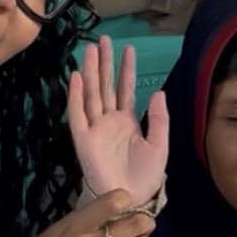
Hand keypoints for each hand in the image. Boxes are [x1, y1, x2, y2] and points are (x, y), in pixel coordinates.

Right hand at [69, 36, 168, 205]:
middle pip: (106, 86)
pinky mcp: (83, 140)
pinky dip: (76, 96)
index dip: (126, 70)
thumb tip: (158, 91)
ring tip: (90, 49)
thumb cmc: (146, 175)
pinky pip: (77, 114)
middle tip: (103, 39)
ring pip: (92, 94)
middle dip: (105, 63)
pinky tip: (78, 77)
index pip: (126, 89)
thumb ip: (159, 118)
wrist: (132, 197)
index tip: (128, 48)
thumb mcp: (160, 144)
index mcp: (128, 121)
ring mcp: (95, 128)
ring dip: (91, 72)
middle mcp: (109, 121)